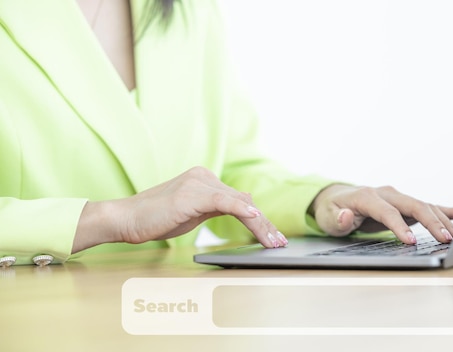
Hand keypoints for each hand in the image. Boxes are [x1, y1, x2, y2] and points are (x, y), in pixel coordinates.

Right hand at [72, 167, 287, 252]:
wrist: (126, 218)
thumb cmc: (155, 219)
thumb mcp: (193, 212)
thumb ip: (217, 208)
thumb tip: (245, 207)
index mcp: (204, 179)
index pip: (240, 199)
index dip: (260, 219)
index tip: (273, 236)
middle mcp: (204, 176)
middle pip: (244, 200)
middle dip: (265, 224)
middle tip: (280, 242)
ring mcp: (198, 183)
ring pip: (240, 203)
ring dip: (260, 224)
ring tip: (273, 241)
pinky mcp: (192, 194)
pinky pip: (225, 201)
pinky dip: (243, 210)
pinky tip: (256, 220)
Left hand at [310, 184, 452, 243]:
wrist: (336, 198)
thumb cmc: (332, 211)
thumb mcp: (328, 218)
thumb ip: (338, 219)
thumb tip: (345, 216)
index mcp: (367, 196)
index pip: (387, 211)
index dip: (399, 226)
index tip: (411, 242)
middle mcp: (387, 193)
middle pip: (414, 205)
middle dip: (431, 222)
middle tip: (445, 239)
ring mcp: (398, 197)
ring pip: (425, 206)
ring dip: (442, 220)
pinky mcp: (405, 204)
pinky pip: (429, 206)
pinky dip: (447, 210)